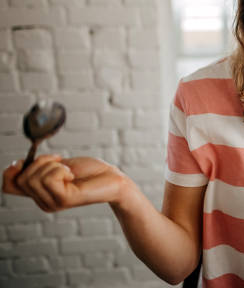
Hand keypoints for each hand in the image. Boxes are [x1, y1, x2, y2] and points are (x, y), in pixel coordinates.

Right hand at [3, 155, 130, 212]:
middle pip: (22, 177)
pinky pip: (50, 178)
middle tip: (61, 162)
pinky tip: (73, 175)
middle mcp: (43, 202)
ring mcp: (52, 203)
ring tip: (68, 170)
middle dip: (41, 161)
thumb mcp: (59, 166)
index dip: (10, 171)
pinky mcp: (64, 199)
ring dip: (53, 165)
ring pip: (34, 177)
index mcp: (39, 194)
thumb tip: (17, 165)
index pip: (7, 186)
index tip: (25, 161)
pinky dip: (61, 169)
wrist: (112, 179)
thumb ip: (40, 168)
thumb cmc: (89, 171)